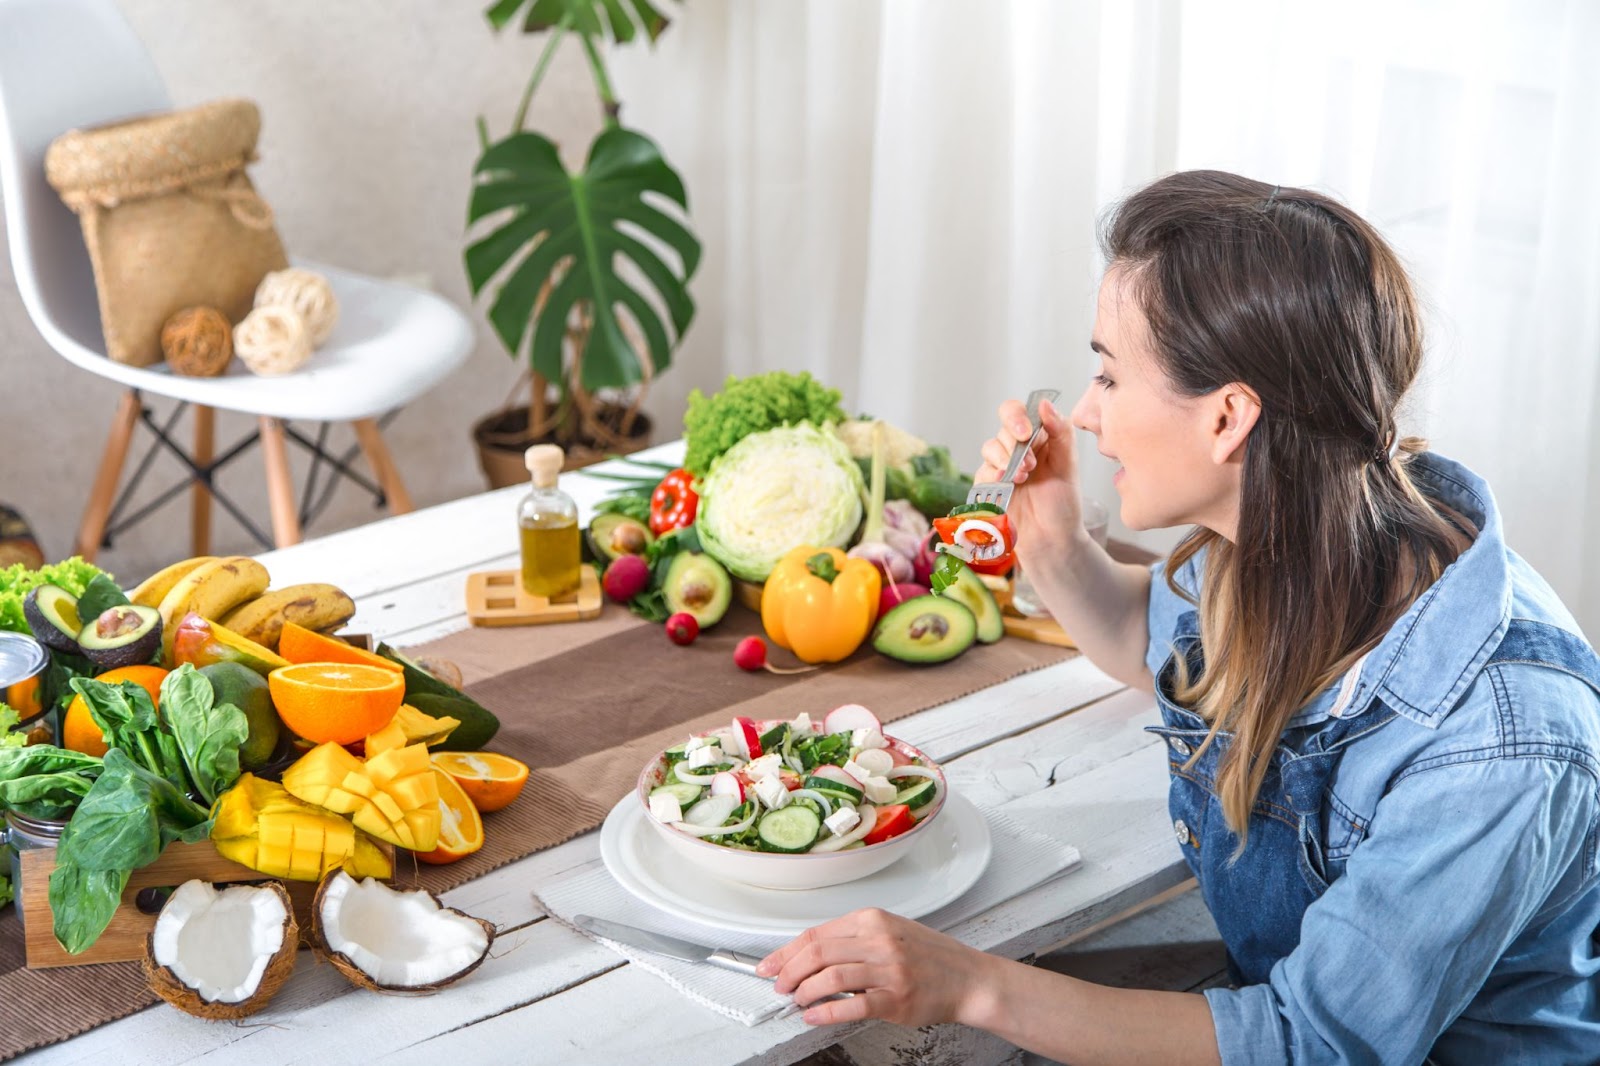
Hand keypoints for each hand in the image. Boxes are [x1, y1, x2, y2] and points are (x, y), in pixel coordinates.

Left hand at [757, 908, 993, 1027]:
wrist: (969, 978)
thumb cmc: (930, 957)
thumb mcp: (890, 933)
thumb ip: (852, 941)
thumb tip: (808, 955)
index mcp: (872, 920)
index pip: (815, 934)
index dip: (785, 952)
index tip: (769, 965)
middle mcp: (879, 940)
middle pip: (816, 953)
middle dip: (788, 972)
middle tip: (779, 986)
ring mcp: (888, 969)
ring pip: (829, 977)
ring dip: (804, 992)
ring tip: (798, 1001)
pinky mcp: (896, 998)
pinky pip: (851, 1005)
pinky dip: (825, 1012)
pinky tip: (814, 1016)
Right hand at [975, 397, 1083, 561]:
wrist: (1051, 540)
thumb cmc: (1063, 504)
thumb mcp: (1068, 465)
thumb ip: (1060, 432)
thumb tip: (1045, 404)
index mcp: (1039, 437)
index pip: (1020, 411)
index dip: (1018, 416)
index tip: (1026, 433)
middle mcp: (1018, 448)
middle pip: (1003, 426)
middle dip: (1014, 443)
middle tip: (1029, 464)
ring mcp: (1002, 465)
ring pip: (990, 446)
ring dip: (1005, 458)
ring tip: (1021, 477)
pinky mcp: (989, 484)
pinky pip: (982, 470)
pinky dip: (992, 472)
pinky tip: (1005, 481)